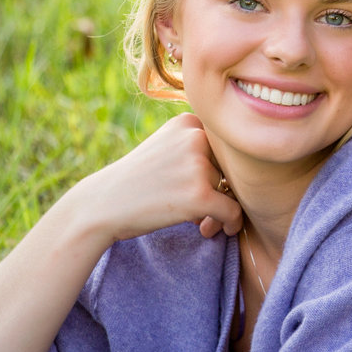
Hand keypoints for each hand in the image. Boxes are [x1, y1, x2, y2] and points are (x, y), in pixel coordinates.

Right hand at [77, 113, 242, 243]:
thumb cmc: (136, 179)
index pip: (225, 147)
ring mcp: (197, 165)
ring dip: (219, 209)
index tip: (202, 185)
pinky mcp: (199, 195)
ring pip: (232, 190)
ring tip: (196, 219)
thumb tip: (249, 166)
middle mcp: (196, 137)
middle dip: (222, 190)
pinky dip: (230, 224)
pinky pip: (234, 212)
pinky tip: (214, 230)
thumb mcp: (165, 145)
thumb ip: (199, 145)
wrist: (102, 204)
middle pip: (232, 168)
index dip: (217, 170)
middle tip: (203, 208)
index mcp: (189, 121)